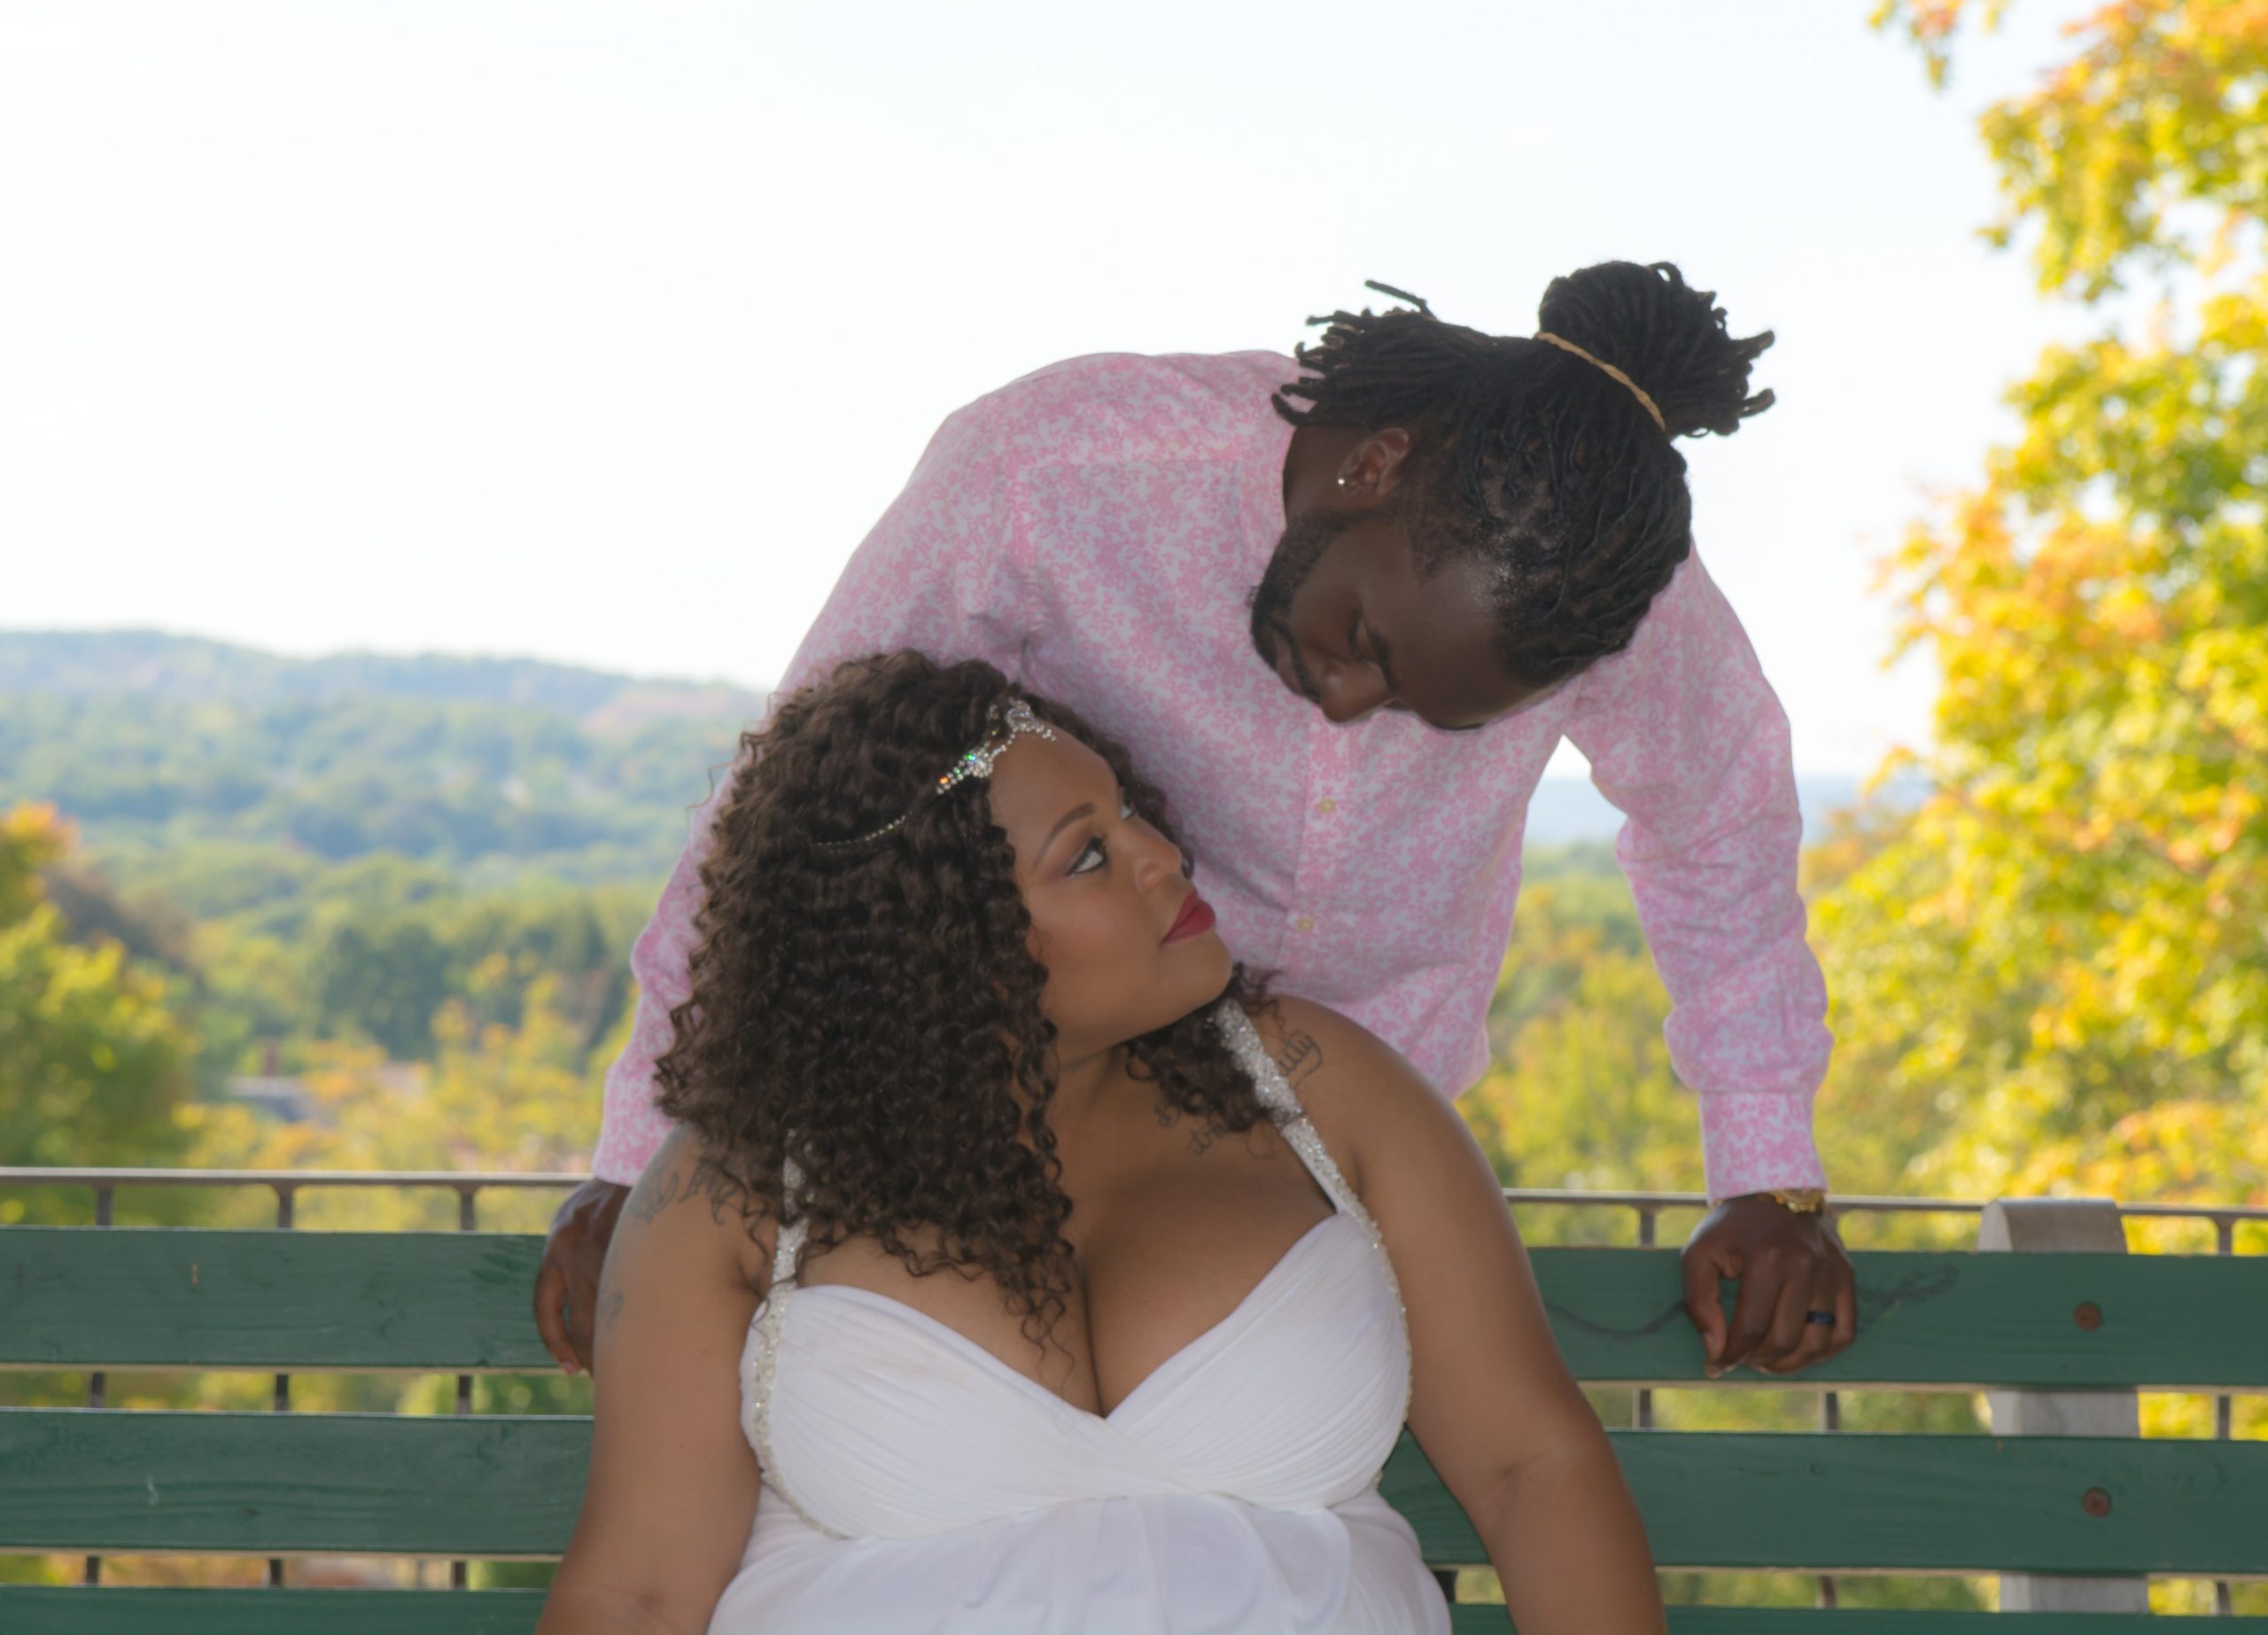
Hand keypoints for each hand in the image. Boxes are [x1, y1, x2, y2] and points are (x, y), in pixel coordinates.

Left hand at [533, 1178, 630, 1374]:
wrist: (636, 1158)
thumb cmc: (610, 1194)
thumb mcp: (579, 1219)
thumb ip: (575, 1253)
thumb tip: (590, 1301)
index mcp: (557, 1245)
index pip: (546, 1307)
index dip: (555, 1342)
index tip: (567, 1367)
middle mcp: (571, 1248)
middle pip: (578, 1320)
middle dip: (588, 1353)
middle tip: (603, 1376)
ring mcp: (603, 1248)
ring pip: (606, 1313)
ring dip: (614, 1343)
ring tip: (627, 1362)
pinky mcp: (631, 1246)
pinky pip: (631, 1294)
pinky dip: (635, 1316)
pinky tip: (646, 1331)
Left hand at [1681, 1195, 1854, 1376]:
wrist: (1774, 1191)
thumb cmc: (1731, 1229)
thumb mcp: (1699, 1254)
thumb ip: (1699, 1302)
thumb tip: (1715, 1352)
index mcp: (1766, 1257)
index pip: (1750, 1327)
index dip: (1731, 1354)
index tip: (1716, 1364)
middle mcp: (1805, 1264)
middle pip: (1784, 1339)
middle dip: (1758, 1359)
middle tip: (1742, 1358)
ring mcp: (1831, 1271)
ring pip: (1817, 1343)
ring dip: (1790, 1364)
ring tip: (1767, 1360)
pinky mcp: (1846, 1277)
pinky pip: (1844, 1333)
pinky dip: (1822, 1353)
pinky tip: (1797, 1351)